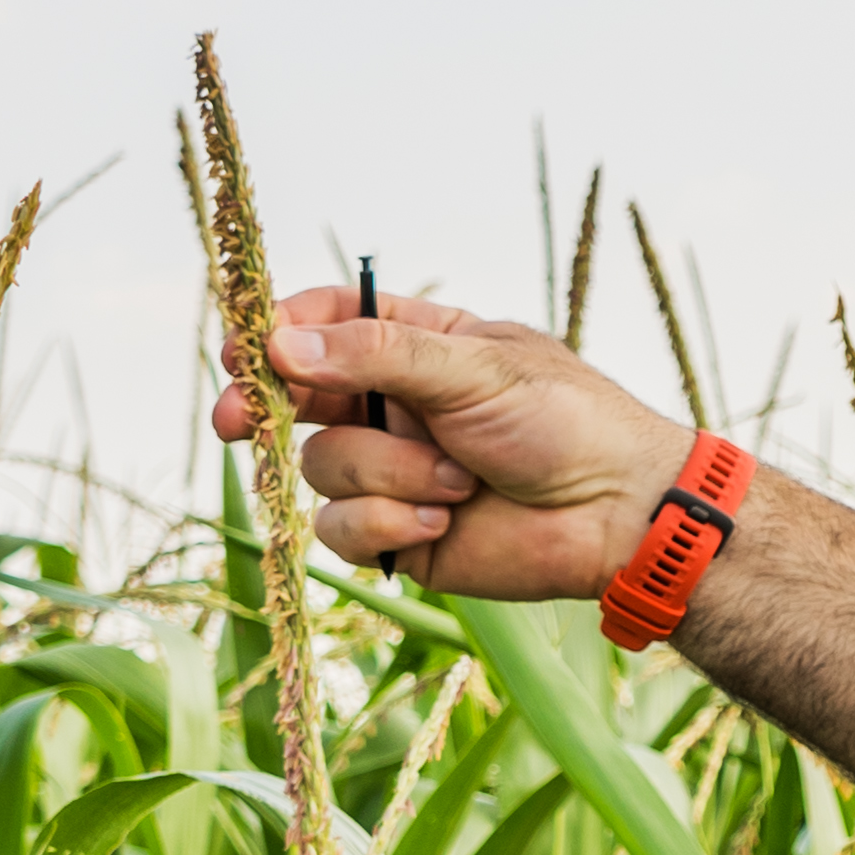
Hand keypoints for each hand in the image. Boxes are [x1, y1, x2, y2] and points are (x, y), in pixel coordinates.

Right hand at [205, 284, 699, 601]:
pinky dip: (387, 521)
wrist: (618, 516)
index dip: (279, 332)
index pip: (328, 323)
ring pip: (321, 466)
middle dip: (262, 405)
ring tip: (458, 479)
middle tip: (236, 418)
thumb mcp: (475, 369)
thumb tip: (282, 346)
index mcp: (419, 346)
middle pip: (295, 396)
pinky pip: (342, 528)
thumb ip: (380, 355)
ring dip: (384, 473)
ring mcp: (392, 470)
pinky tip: (443, 518)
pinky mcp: (396, 532)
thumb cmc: (566, 423)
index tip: (245, 345)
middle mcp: (396, 405)